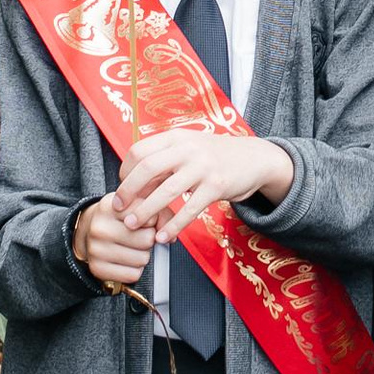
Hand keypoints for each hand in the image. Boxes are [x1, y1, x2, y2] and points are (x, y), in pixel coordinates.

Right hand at [72, 196, 154, 292]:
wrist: (87, 231)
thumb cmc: (117, 218)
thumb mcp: (134, 206)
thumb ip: (158, 214)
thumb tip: (170, 235)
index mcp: (110, 206)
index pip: (147, 216)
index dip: (151, 221)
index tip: (144, 221)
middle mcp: (100, 227)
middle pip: (147, 240)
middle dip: (149, 240)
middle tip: (139, 237)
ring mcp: (97, 249)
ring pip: (142, 259)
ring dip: (143, 255)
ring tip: (132, 248)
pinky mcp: (98, 268)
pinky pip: (133, 275)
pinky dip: (135, 270)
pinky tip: (126, 260)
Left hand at [116, 124, 293, 241]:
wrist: (254, 158)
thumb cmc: (214, 156)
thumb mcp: (187, 149)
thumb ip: (163, 162)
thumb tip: (132, 185)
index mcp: (175, 137)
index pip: (139, 151)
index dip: (125, 172)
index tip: (122, 189)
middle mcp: (188, 148)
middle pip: (147, 168)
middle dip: (128, 191)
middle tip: (120, 209)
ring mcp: (203, 166)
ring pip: (166, 190)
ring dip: (146, 210)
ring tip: (133, 225)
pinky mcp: (217, 186)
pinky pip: (190, 209)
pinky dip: (173, 225)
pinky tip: (163, 236)